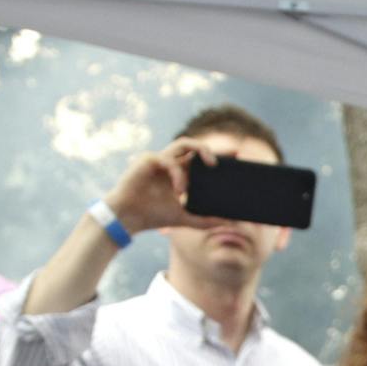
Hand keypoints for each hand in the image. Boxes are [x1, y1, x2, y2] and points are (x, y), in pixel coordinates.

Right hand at [104, 138, 225, 234]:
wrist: (129, 218)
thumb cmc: (153, 215)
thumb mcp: (185, 218)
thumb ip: (206, 220)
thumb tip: (230, 222)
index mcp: (179, 173)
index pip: (200, 159)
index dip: (217, 155)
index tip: (237, 156)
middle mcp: (171, 163)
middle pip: (194, 146)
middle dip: (213, 146)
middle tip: (233, 153)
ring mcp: (160, 159)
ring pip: (183, 143)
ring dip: (200, 151)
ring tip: (211, 164)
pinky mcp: (149, 159)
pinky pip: (170, 162)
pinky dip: (178, 176)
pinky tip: (179, 191)